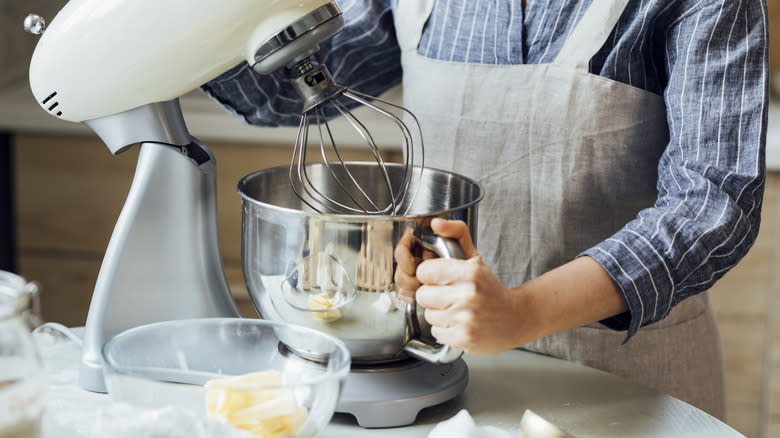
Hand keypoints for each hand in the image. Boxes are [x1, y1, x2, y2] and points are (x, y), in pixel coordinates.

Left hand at [397, 219, 524, 354]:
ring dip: (440, 315)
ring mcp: (466, 317)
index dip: (429, 276)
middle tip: (449, 297)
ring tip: (457, 312)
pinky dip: (446, 331)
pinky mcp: (464, 338)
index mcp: (469, 271)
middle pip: (422, 295)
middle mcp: (468, 294)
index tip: (439, 280)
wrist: (516, 318)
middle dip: (432, 297)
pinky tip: (460, 324)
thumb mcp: (475, 259)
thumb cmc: (491, 289)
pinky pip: (436, 333)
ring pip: (429, 315)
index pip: (424, 271)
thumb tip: (435, 222)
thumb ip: (456, 234)